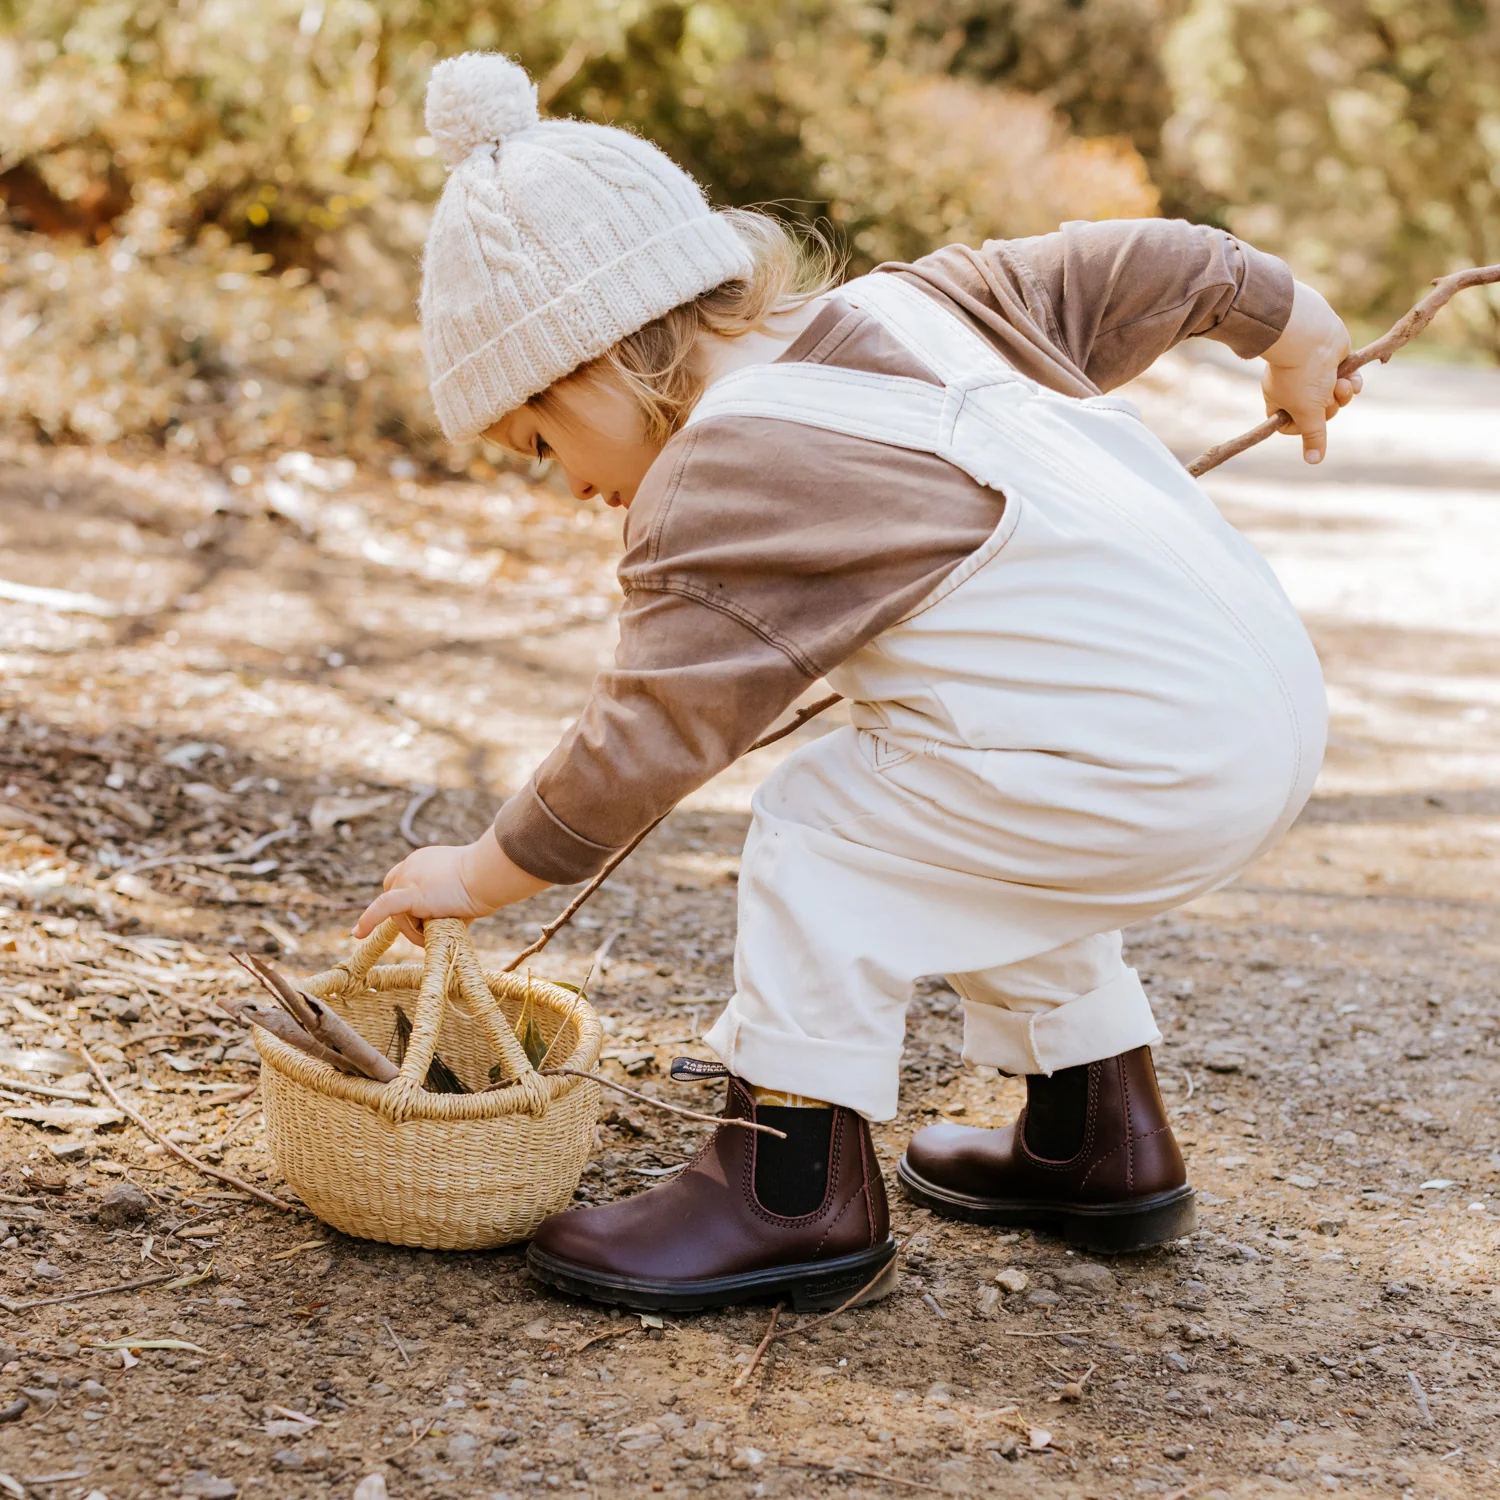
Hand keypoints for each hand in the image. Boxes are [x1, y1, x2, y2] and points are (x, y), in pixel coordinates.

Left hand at [353, 831, 550, 943]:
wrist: (489, 875)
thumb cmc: (487, 882)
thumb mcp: (463, 887)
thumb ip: (447, 900)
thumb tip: (452, 919)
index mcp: (421, 860)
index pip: (400, 881)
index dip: (404, 903)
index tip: (416, 915)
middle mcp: (409, 866)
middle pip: (393, 898)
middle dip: (408, 919)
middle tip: (429, 930)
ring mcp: (408, 878)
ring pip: (399, 916)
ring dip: (416, 931)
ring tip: (442, 930)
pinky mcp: (411, 894)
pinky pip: (384, 909)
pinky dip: (369, 920)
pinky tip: (358, 933)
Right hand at [1261, 280, 1361, 463]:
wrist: (1311, 336)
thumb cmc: (1302, 375)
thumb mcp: (1308, 411)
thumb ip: (1313, 436)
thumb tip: (1314, 461)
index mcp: (1280, 401)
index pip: (1292, 426)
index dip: (1304, 428)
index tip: (1310, 422)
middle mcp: (1296, 389)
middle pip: (1319, 413)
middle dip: (1328, 407)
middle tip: (1326, 397)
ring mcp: (1316, 375)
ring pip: (1335, 397)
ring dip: (1342, 394)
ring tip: (1342, 383)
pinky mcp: (1334, 362)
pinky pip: (1348, 380)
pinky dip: (1353, 382)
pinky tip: (1352, 378)